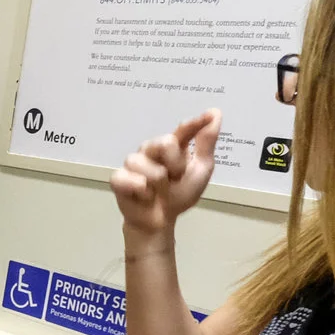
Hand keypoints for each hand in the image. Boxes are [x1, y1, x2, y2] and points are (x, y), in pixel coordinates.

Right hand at [110, 108, 222, 246]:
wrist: (160, 221)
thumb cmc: (179, 194)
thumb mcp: (200, 170)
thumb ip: (206, 143)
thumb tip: (215, 112)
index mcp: (172, 146)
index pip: (183, 130)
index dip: (194, 123)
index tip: (208, 116)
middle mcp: (151, 149)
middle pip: (164, 142)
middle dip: (175, 165)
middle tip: (174, 180)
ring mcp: (133, 163)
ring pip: (145, 163)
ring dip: (157, 182)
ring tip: (156, 191)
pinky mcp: (118, 178)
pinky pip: (127, 177)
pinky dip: (139, 189)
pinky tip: (143, 195)